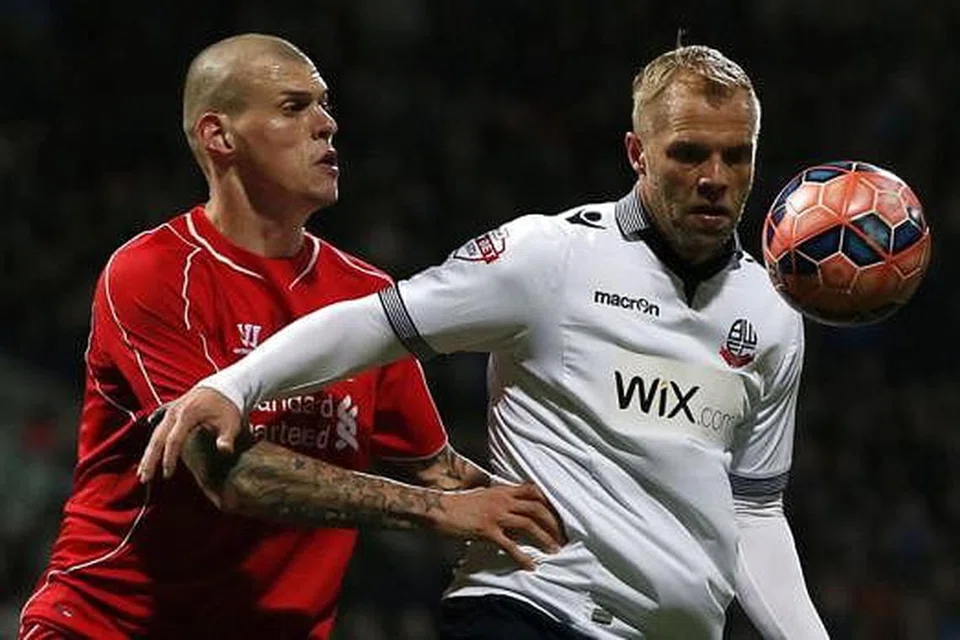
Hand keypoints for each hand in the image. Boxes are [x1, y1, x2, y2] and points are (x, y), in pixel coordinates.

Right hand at [137, 387, 241, 481]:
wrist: (223, 387)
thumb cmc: (227, 406)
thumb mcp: (231, 422)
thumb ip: (226, 438)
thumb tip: (224, 450)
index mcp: (188, 414)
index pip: (174, 440)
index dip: (169, 458)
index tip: (167, 474)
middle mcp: (174, 412)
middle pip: (157, 438)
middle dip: (150, 459)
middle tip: (144, 478)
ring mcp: (170, 411)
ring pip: (154, 434)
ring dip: (148, 454)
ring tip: (141, 473)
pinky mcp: (170, 412)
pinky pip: (157, 429)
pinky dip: (152, 444)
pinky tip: (146, 456)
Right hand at [435, 483, 565, 569]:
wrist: (440, 509)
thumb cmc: (460, 504)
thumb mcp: (484, 496)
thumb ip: (501, 500)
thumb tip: (515, 513)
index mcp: (503, 490)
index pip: (534, 490)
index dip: (549, 502)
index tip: (559, 514)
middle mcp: (503, 500)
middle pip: (537, 507)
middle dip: (553, 523)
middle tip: (563, 536)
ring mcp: (496, 515)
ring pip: (529, 524)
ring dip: (545, 538)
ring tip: (555, 550)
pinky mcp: (488, 531)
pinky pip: (510, 546)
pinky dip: (523, 557)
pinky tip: (531, 565)